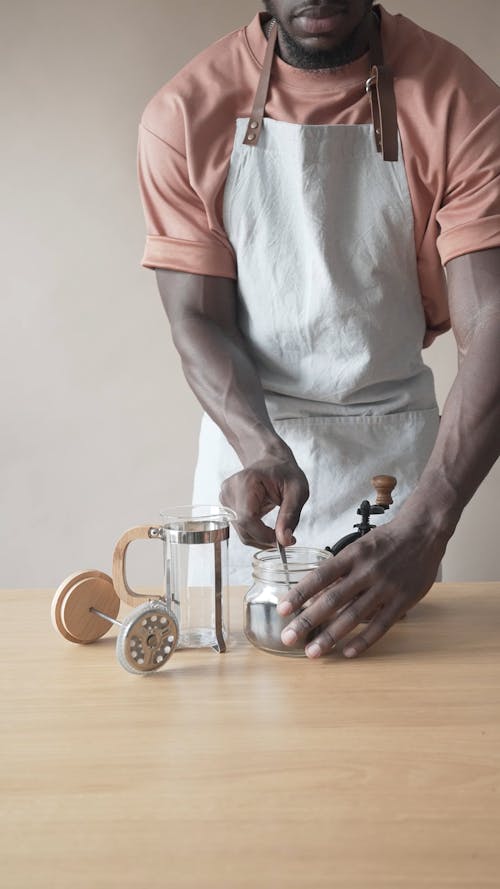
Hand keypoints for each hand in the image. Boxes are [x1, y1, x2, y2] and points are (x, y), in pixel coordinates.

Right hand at [220, 455, 308, 547]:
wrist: (271, 461)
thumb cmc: (285, 472)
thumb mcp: (297, 491)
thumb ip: (290, 515)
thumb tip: (284, 541)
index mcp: (246, 482)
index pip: (248, 518)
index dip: (265, 535)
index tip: (284, 540)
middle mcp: (230, 490)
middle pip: (243, 528)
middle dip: (265, 539)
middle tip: (286, 538)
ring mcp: (225, 498)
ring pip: (241, 532)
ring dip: (261, 537)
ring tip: (278, 530)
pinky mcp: (227, 507)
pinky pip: (240, 528)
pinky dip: (255, 533)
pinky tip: (267, 527)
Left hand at [277, 514, 446, 657]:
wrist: (423, 533)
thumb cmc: (386, 540)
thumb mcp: (359, 546)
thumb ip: (340, 569)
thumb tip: (315, 591)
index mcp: (353, 555)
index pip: (320, 576)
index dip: (300, 593)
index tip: (282, 609)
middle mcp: (367, 571)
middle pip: (332, 600)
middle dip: (308, 621)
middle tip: (289, 638)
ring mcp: (386, 588)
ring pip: (353, 617)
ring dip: (330, 637)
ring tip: (312, 652)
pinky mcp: (402, 601)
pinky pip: (380, 625)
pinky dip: (363, 641)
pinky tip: (347, 653)